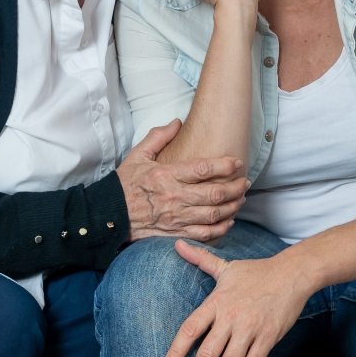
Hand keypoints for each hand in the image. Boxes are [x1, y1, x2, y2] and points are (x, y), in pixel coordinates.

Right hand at [116, 120, 250, 242]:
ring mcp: (176, 218)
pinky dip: (221, 229)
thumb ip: (158, 137)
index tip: (237, 163)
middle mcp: (174, 197)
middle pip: (214, 193)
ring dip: (232, 207)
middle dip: (236, 187)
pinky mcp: (175, 234)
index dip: (224, 165)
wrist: (109, 215)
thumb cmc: (124, 185)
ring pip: (213, 214)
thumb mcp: (137, 155)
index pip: (203, 169)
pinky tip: (229, 221)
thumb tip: (177, 122)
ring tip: (241, 199)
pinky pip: (204, 234)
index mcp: (166, 175)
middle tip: (245, 182)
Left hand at [164, 241, 311, 356]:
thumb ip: (200, 259)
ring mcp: (250, 328)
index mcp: (217, 302)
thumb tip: (177, 244)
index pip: (190, 329)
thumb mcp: (226, 267)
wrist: (292, 273)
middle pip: (207, 353)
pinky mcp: (268, 337)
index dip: (176, 351)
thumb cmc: (257, 272)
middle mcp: (230, 317)